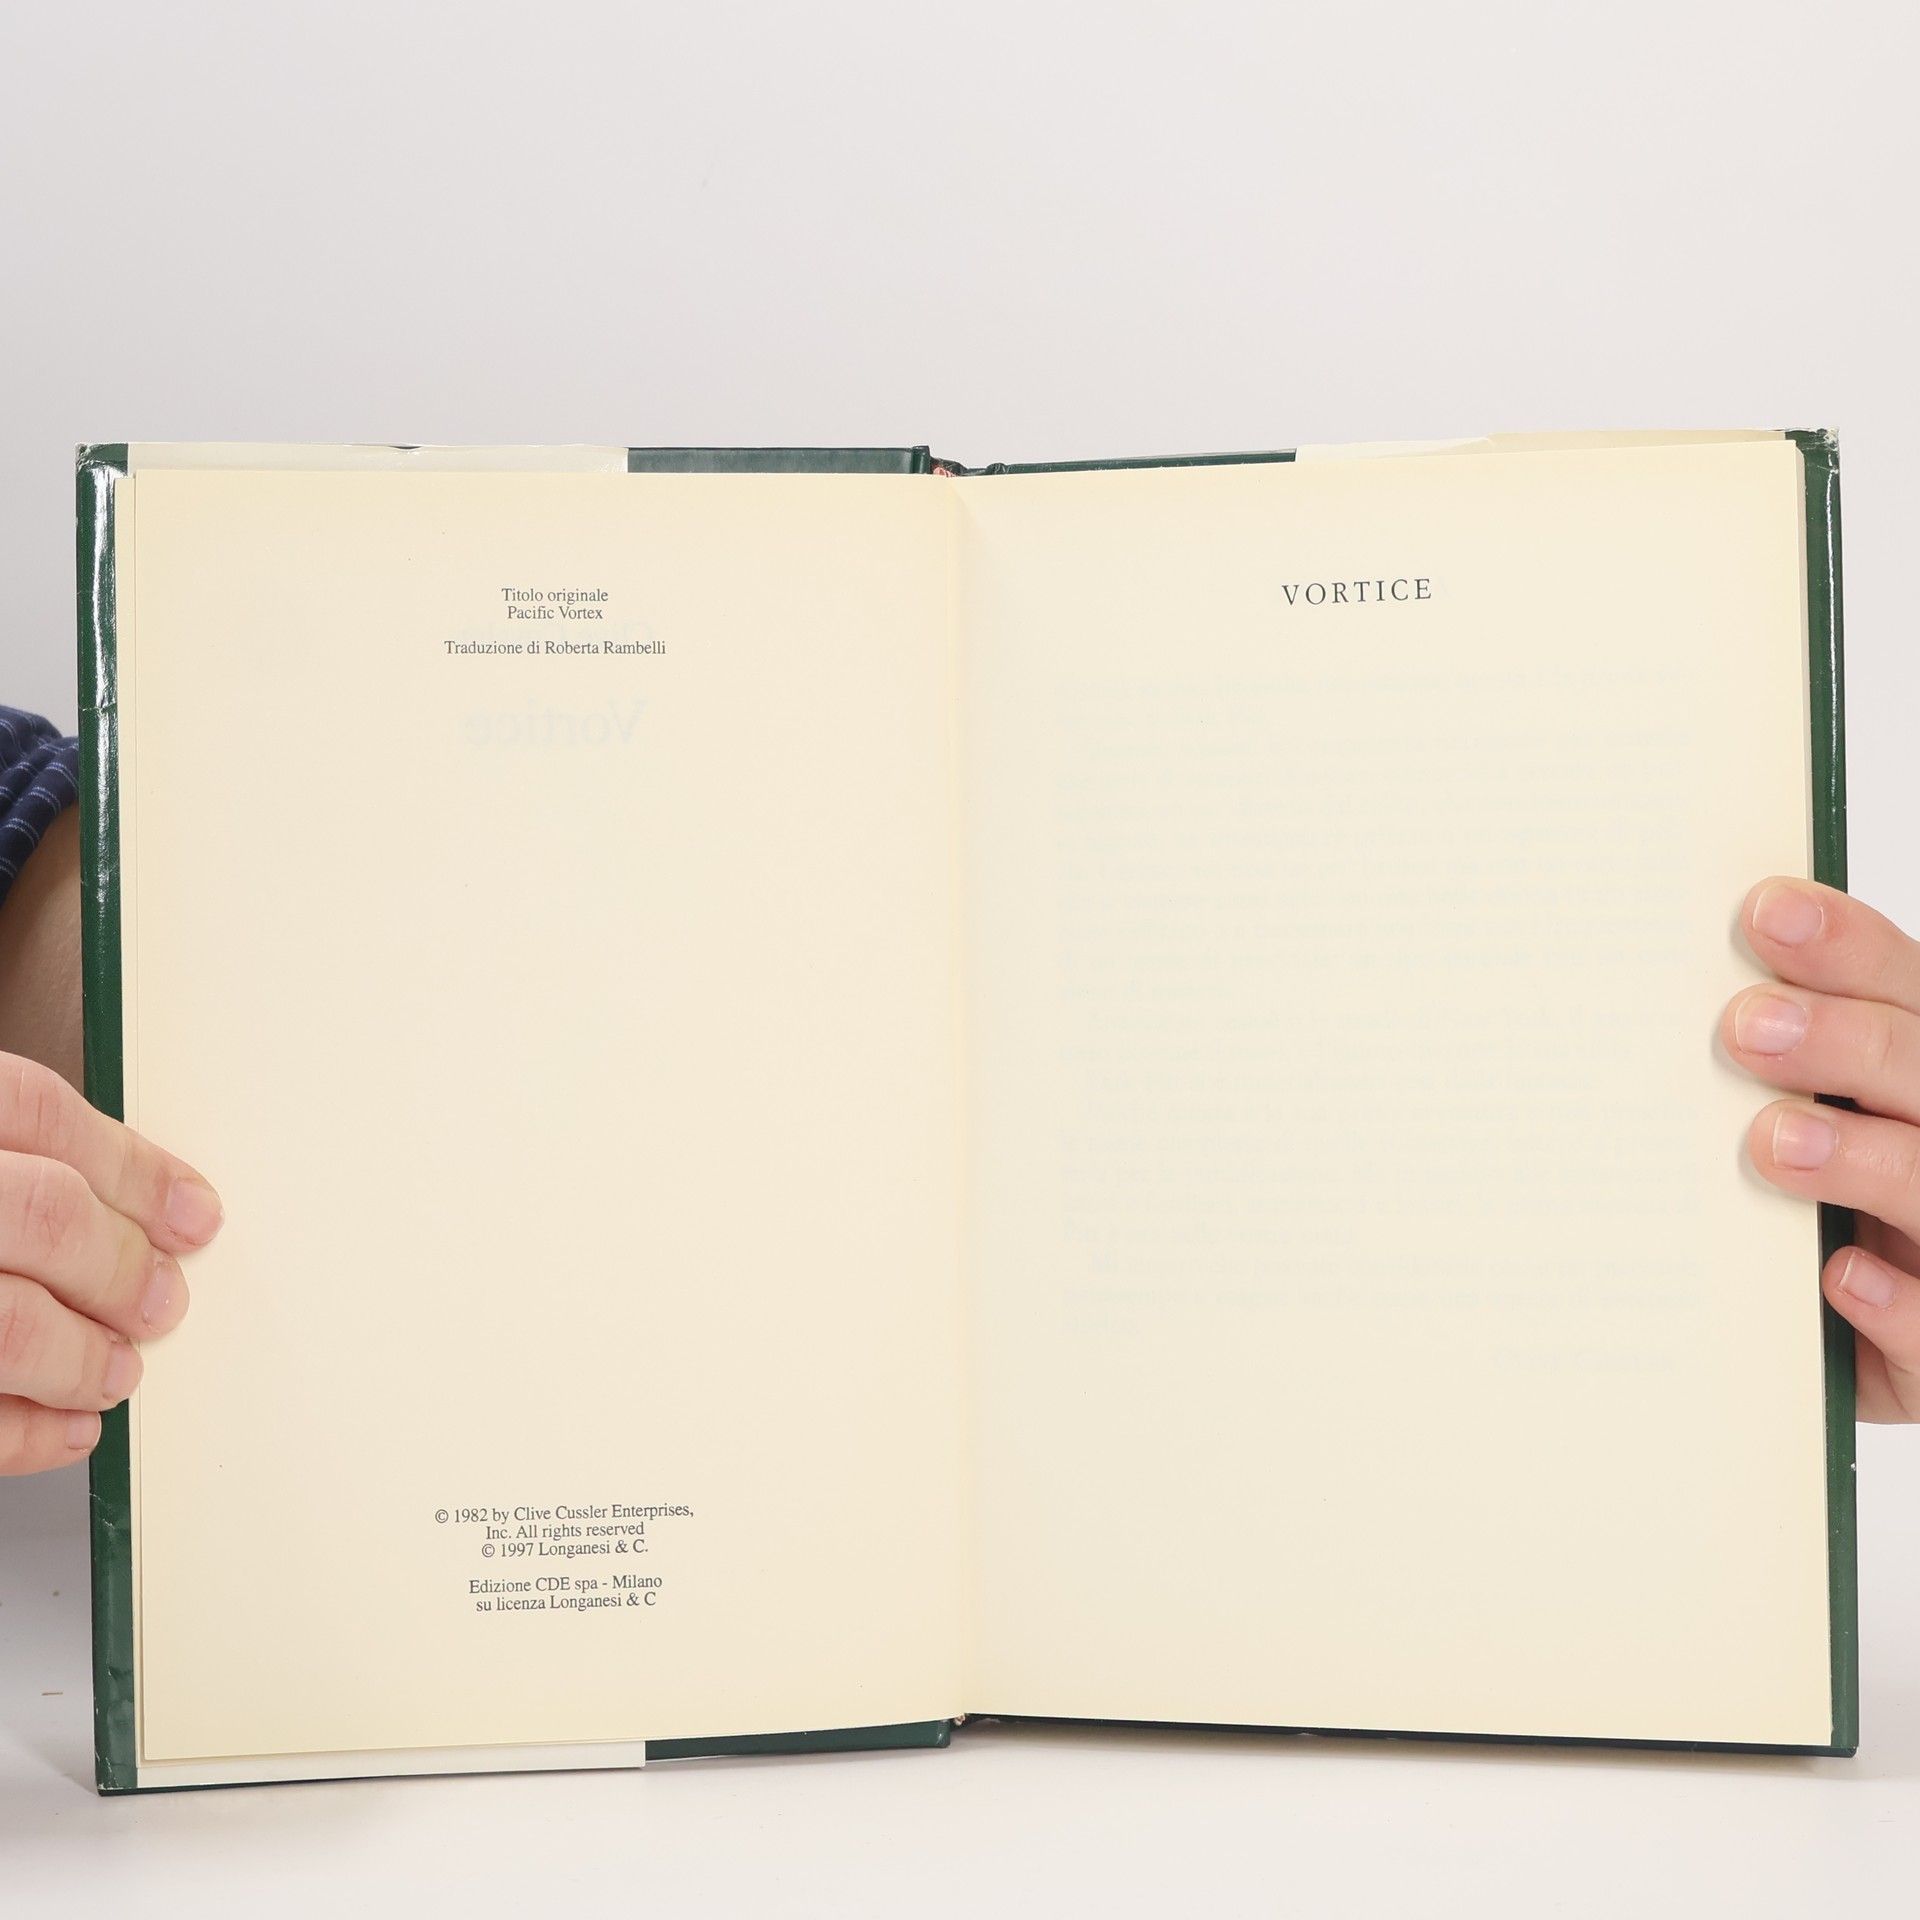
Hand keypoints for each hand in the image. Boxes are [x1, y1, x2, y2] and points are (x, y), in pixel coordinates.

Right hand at [0, 1053, 221, 1471]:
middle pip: (38, 1212)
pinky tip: (65, 1428)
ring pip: (4, 1322)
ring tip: (117, 1369)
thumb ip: (1, 1161)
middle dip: (120, 1266)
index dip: (132, 1169)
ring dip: (80, 1354)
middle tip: (161, 1299)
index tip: (192, 1214)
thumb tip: (138, 1208)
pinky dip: (23, 1431)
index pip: (34, 1111)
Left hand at [1726, 878, 1919, 1420]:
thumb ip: (1764, 1073)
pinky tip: (1841, 1277)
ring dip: (1867, 1162)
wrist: (1863, 1354)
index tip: (1764, 911)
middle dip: (1850, 1043)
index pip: (1911, 992)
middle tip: (1747, 1028)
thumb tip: (1668, 995)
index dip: (1851, 950)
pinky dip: (1899, 1306)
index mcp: (1914, 1078)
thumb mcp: (1790, 1125)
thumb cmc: (1810, 1224)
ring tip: (1774, 1143)